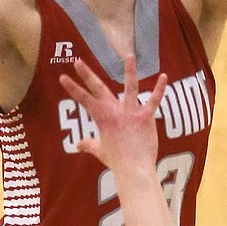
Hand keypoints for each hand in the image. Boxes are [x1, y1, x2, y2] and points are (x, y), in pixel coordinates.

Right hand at [59, 54, 166, 171]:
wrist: (133, 170)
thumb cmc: (117, 162)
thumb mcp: (100, 151)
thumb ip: (89, 145)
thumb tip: (78, 145)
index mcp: (102, 119)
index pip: (84, 100)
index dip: (73, 88)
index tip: (62, 77)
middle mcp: (115, 112)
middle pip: (99, 89)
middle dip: (87, 75)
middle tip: (77, 61)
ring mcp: (130, 113)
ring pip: (130, 87)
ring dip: (130, 71)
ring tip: (129, 55)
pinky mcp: (145, 117)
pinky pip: (154, 101)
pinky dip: (159, 89)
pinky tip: (164, 76)